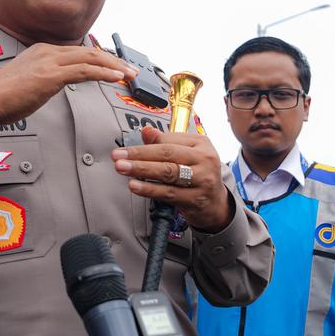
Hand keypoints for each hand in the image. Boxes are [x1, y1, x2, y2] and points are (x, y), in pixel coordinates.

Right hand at [0, 43, 136, 124]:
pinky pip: (84, 71)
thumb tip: (58, 83)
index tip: (114, 67)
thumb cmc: (3, 96)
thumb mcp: (29, 80)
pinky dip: (104, 73)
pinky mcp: (51, 75)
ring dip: (114, 67)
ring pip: (91, 58)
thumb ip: (46, 77)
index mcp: (43, 50)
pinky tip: (115, 78)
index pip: (79, 51)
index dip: (101, 59)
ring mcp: (49, 62)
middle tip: (130, 70)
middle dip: (113, 60)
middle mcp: (48, 51)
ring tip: (129, 74)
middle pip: (89, 51)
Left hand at [113, 126, 230, 230]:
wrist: (216, 204)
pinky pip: (169, 193)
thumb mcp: (186, 154)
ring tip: (122, 168)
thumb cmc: (197, 174)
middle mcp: (205, 159)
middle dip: (139, 154)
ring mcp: (203, 180)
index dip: (144, 145)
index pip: (169, 141)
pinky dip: (150, 189)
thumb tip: (146, 131)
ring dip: (142, 170)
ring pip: (168, 173)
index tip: (124, 148)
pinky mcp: (197, 199)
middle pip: (167, 154)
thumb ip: (165, 142)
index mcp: (201, 143)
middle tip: (118, 156)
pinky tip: (135, 186)